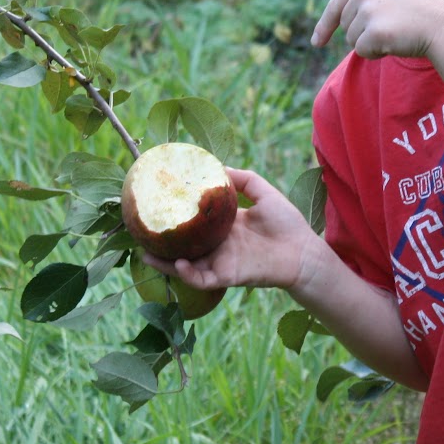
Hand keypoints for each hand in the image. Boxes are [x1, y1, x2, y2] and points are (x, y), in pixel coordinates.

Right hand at [141, 167, 320, 293]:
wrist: (303, 252)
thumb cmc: (286, 223)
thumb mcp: (262, 192)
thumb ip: (242, 178)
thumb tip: (217, 165)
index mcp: (222, 226)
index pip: (192, 221)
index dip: (175, 214)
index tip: (156, 202)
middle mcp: (217, 245)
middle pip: (182, 245)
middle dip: (161, 241)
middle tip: (140, 230)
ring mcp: (220, 261)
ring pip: (185, 265)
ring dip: (165, 262)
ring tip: (145, 252)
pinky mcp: (227, 276)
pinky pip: (201, 278)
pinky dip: (187, 273)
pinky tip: (177, 263)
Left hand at [310, 0, 443, 57]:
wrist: (443, 24)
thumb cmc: (423, 1)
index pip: (336, 4)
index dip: (324, 26)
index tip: (316, 42)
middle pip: (345, 24)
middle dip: (362, 32)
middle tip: (390, 26)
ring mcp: (368, 11)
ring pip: (352, 39)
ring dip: (370, 43)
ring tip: (395, 32)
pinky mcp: (375, 32)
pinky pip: (362, 51)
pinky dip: (376, 53)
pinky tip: (395, 43)